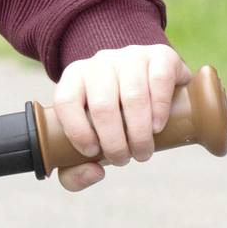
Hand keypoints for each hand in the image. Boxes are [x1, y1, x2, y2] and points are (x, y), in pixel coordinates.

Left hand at [45, 42, 191, 192]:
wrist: (153, 86)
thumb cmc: (114, 122)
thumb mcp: (90, 144)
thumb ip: (76, 171)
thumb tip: (94, 172)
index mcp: (74, 77)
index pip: (66, 101)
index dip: (77, 131)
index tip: (92, 153)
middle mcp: (100, 62)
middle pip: (103, 105)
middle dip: (114, 142)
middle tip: (124, 159)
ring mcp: (131, 56)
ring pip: (132, 95)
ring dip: (138, 132)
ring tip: (143, 151)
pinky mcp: (160, 55)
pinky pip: (159, 80)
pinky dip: (159, 108)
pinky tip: (157, 127)